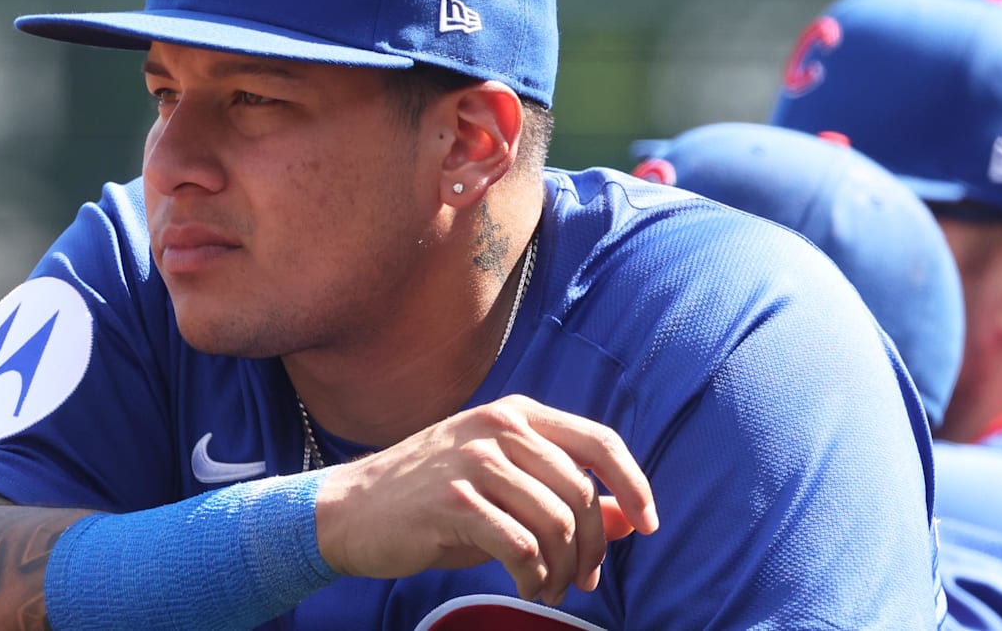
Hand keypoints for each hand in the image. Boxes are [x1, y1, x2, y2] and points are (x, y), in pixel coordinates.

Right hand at [313, 394, 656, 605]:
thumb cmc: (433, 498)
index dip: (634, 484)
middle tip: (584, 578)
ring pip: (556, 522)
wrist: (352, 510)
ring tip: (551, 586)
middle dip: (594, 545)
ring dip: (564, 568)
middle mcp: (498, 428)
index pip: (600, 441)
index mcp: (515, 414)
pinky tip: (527, 585)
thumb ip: (565, 494)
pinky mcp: (453, 501)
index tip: (649, 524)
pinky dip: (534, 576)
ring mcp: (474, 461)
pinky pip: (521, 547)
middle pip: (581, 490)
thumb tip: (630, 518)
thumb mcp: (504, 484)